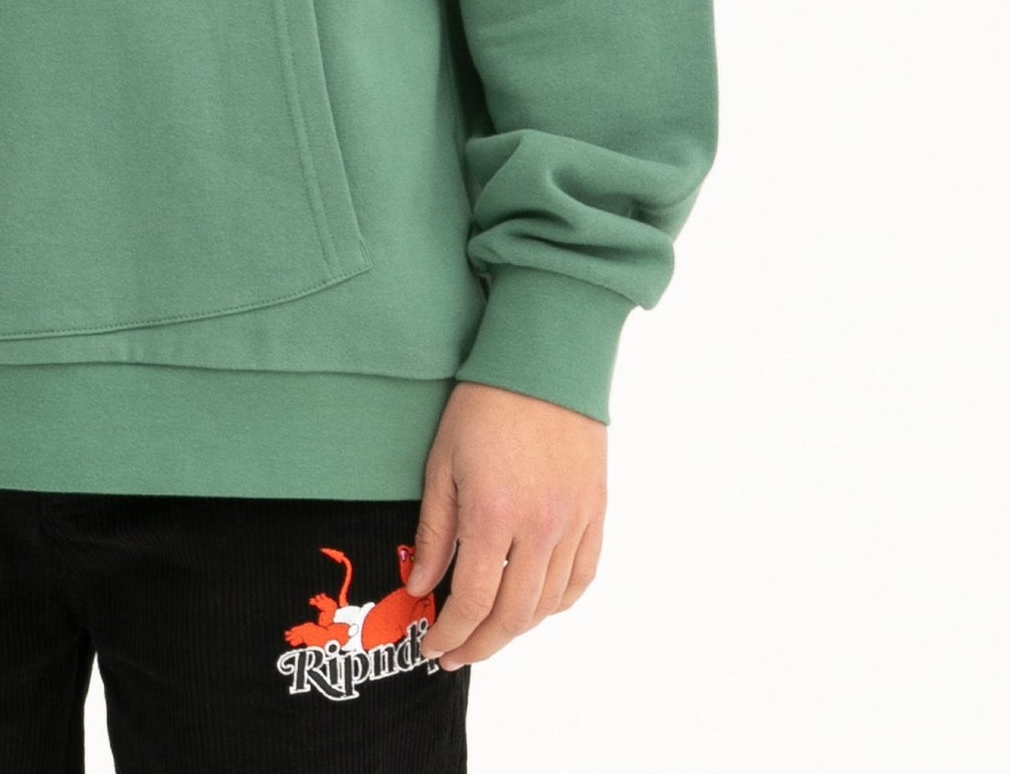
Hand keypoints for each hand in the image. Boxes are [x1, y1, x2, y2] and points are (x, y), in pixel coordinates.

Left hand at [408, 381, 606, 670]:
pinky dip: (558, 603)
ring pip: (549, 604)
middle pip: (513, 616)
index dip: (451, 634)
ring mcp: (574, 523)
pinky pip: (582, 578)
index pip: (473, 602)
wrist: (542, 364)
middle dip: (480, 645)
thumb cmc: (483, 407)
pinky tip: (536, 607)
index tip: (432, 648)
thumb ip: (435, 532)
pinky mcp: (596, 513)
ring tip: (488, 634)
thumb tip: (422, 586)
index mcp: (493, 516)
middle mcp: (540, 529)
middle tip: (455, 654)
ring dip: (517, 630)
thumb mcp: (441, 464)